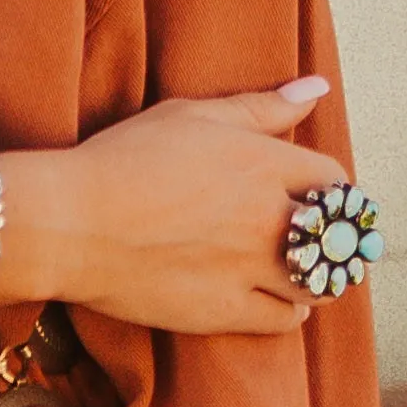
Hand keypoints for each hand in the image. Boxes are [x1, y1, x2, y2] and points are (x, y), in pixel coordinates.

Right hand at [0, 83, 331, 338]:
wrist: (70, 222)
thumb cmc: (123, 159)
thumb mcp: (192, 116)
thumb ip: (262, 106)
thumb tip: (317, 87)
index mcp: (262, 164)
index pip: (334, 181)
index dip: (331, 189)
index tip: (316, 196)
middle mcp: (267, 217)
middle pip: (336, 236)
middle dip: (332, 237)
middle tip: (313, 237)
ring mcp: (249, 268)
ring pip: (317, 282)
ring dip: (315, 275)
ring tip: (297, 269)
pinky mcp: (226, 310)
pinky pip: (284, 319)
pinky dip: (287, 310)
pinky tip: (273, 298)